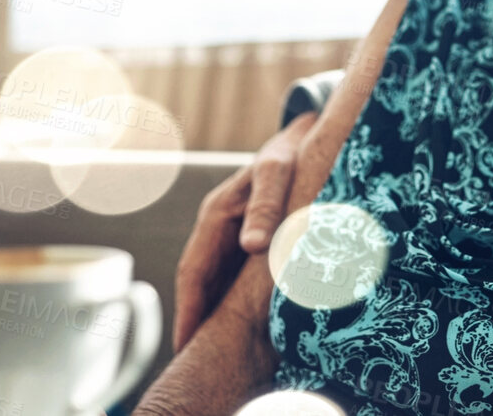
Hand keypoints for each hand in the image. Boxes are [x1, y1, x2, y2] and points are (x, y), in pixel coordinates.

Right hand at [172, 111, 313, 351]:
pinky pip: (239, 274)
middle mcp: (219, 226)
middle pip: (202, 283)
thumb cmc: (292, 150)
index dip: (189, 309)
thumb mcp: (277, 172)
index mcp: (216, 213)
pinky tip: (247, 324)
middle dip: (197, 320)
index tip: (187, 344)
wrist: (305, 132)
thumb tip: (252, 246)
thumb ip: (265, 205)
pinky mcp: (253, 235)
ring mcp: (234, 232)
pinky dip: (238, 300)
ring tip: (216, 351)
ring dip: (216, 313)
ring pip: (220, 281)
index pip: (193, 271)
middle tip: (195, 360)